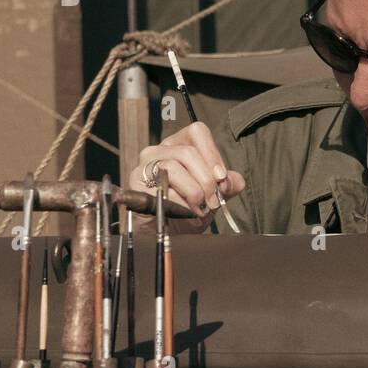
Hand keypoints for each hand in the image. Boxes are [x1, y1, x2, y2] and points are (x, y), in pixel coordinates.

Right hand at [129, 122, 245, 231]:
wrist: (166, 235)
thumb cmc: (188, 210)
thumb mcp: (214, 195)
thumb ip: (228, 184)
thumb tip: (231, 180)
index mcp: (179, 145)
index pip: (197, 132)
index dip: (213, 154)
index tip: (221, 178)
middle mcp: (159, 151)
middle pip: (188, 153)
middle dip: (206, 180)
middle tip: (213, 201)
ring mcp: (145, 165)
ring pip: (174, 168)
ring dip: (193, 193)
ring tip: (199, 209)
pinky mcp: (136, 183)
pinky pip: (161, 189)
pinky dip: (178, 203)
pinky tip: (184, 213)